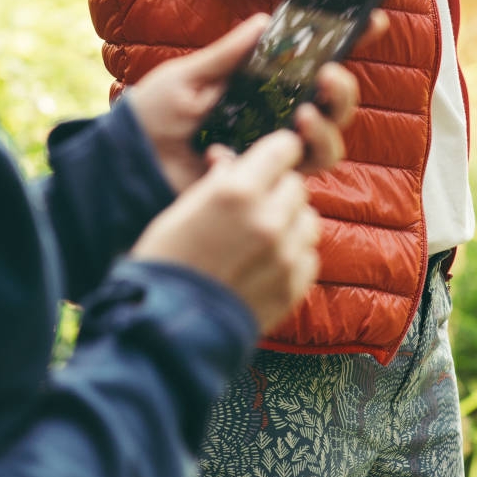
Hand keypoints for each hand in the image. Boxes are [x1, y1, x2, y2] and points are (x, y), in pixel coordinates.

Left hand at [124, 12, 378, 191]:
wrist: (125, 164)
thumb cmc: (150, 118)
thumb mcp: (186, 77)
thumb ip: (227, 55)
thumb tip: (265, 22)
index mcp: (261, 86)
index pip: (313, 64)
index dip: (348, 43)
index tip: (371, 21)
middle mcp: (275, 119)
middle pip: (335, 106)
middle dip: (345, 90)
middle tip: (329, 76)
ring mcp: (272, 152)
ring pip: (329, 144)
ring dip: (327, 127)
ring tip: (304, 114)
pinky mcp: (262, 183)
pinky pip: (297, 176)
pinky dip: (286, 159)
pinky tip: (245, 150)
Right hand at [130, 130, 322, 330]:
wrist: (169, 328)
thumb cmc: (167, 263)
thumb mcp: (181, 210)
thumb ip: (216, 182)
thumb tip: (231, 160)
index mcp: (238, 192)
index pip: (284, 148)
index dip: (277, 152)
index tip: (272, 160)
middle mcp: (269, 219)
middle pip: (297, 185)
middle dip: (278, 190)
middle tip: (256, 206)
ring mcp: (286, 255)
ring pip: (309, 219)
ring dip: (291, 222)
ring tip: (264, 237)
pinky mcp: (294, 286)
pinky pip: (310, 255)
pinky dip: (295, 256)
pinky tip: (268, 264)